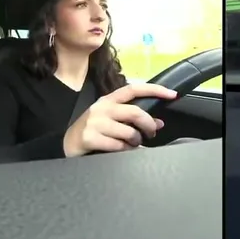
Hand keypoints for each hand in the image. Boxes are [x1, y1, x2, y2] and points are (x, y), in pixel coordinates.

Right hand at [62, 83, 177, 157]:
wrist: (67, 144)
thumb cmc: (93, 130)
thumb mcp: (111, 120)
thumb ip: (132, 119)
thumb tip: (159, 123)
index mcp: (109, 99)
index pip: (135, 88)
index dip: (155, 90)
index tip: (172, 94)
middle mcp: (102, 107)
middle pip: (135, 112)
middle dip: (149, 124)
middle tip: (152, 133)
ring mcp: (95, 122)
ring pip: (129, 132)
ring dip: (137, 141)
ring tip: (134, 144)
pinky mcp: (90, 137)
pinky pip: (118, 145)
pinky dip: (126, 150)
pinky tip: (123, 150)